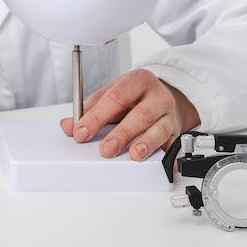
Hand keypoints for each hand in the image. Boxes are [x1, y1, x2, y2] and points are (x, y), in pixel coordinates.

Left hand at [60, 68, 200, 160]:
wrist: (163, 97)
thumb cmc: (133, 97)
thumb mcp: (111, 94)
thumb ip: (90, 109)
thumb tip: (69, 126)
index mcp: (137, 80)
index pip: (116, 97)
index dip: (97, 116)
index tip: (81, 132)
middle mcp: (157, 96)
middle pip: (140, 114)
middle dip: (121, 133)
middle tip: (105, 149)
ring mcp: (169, 114)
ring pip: (159, 129)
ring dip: (145, 143)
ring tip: (134, 154)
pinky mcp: (177, 132)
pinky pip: (174, 145)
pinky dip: (171, 157)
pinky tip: (167, 166)